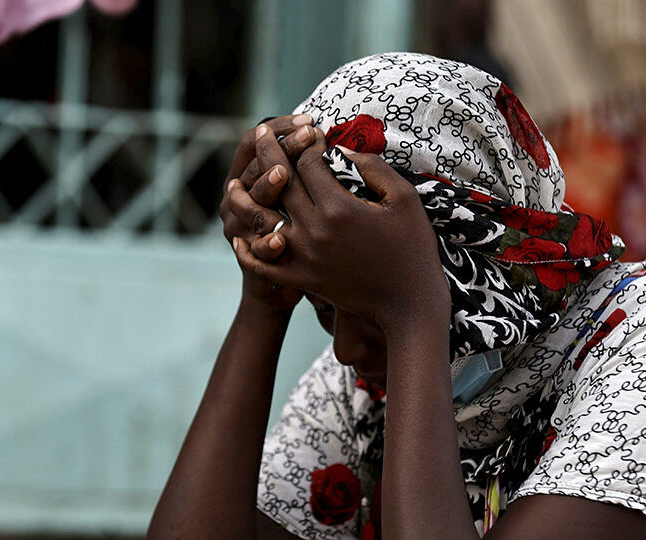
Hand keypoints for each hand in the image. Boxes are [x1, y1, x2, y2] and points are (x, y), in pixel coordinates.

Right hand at [219, 116, 316, 309]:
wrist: (279, 280)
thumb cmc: (296, 228)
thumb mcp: (297, 193)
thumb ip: (307, 169)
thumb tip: (337, 143)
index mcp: (248, 175)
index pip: (254, 141)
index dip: (279, 128)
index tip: (309, 121)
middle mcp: (236, 196)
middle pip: (253, 165)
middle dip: (282, 148)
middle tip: (309, 134)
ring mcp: (239, 227)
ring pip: (246, 203)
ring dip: (265, 187)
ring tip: (283, 175)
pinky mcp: (249, 256)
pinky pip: (254, 249)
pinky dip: (266, 244)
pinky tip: (281, 240)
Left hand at [231, 132, 448, 334]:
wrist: (408, 304)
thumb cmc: (412, 249)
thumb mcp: (403, 200)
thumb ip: (374, 169)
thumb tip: (344, 150)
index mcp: (339, 207)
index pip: (309, 164)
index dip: (307, 142)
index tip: (309, 131)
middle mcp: (314, 230)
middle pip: (281, 183)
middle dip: (269, 153)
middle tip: (260, 132)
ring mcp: (304, 256)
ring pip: (262, 221)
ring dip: (244, 200)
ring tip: (233, 184)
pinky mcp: (301, 279)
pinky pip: (264, 263)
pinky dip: (248, 252)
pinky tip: (240, 238)